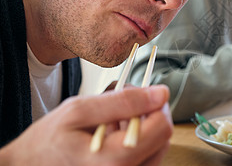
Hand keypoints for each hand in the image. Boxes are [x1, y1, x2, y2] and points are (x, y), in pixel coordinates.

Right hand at [0, 85, 172, 165]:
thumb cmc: (47, 143)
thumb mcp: (79, 111)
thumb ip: (123, 101)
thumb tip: (160, 93)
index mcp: (115, 161)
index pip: (162, 127)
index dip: (156, 103)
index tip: (142, 92)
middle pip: (163, 137)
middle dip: (148, 113)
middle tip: (120, 104)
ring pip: (157, 146)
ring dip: (141, 126)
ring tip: (111, 120)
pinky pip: (145, 156)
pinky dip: (134, 139)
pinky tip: (112, 133)